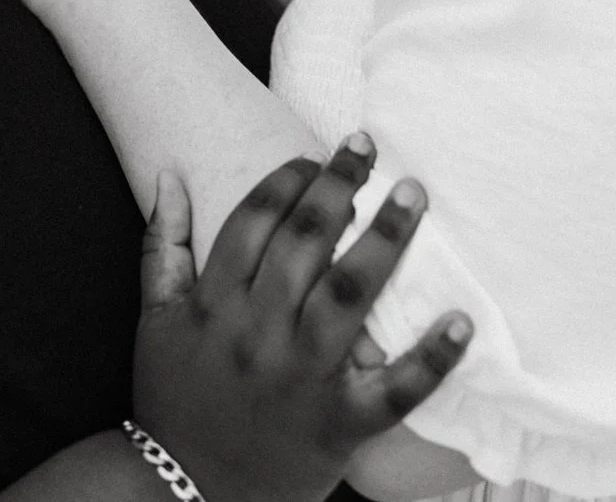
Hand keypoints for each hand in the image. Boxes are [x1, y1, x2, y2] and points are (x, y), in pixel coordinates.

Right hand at [135, 142, 470, 501]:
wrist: (184, 494)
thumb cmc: (173, 397)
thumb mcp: (155, 318)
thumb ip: (162, 243)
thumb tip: (168, 171)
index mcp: (216, 303)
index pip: (256, 220)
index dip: (287, 180)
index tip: (315, 157)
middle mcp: (259, 332)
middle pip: (305, 243)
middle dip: (339, 188)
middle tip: (369, 148)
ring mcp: (301, 377)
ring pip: (349, 296)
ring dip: (385, 241)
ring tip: (412, 195)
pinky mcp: (338, 425)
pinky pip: (392, 390)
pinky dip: (430, 358)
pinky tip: (461, 321)